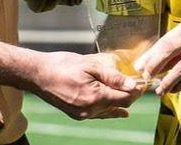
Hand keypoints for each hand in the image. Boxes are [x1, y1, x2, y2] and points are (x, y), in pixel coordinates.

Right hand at [29, 51, 143, 119]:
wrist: (37, 74)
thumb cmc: (62, 65)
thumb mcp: (90, 65)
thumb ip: (112, 76)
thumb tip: (132, 85)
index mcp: (95, 97)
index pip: (125, 99)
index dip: (136, 91)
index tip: (143, 82)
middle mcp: (90, 110)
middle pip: (119, 105)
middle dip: (129, 95)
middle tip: (138, 84)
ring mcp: (83, 115)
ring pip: (109, 111)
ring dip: (119, 102)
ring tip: (129, 93)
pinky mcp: (77, 115)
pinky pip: (99, 113)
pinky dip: (108, 107)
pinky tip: (116, 108)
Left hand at [133, 15, 180, 95]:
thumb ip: (180, 48)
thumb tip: (156, 64)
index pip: (167, 40)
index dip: (151, 54)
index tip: (139, 66)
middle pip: (171, 49)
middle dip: (155, 65)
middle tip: (145, 77)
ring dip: (168, 79)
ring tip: (159, 90)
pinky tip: (174, 90)